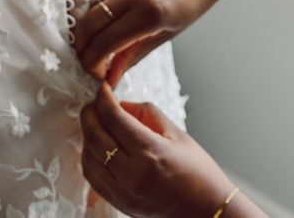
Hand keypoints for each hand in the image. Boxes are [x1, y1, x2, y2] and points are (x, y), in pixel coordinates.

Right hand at [73, 0, 221, 84]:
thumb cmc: (190, 2)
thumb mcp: (166, 34)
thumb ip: (133, 55)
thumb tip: (110, 78)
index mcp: (148, 14)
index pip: (104, 44)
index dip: (92, 64)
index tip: (95, 75)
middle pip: (87, 26)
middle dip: (82, 49)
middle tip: (89, 63)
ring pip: (89, 11)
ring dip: (89, 32)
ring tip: (101, 45)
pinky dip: (98, 14)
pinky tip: (110, 22)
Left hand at [81, 84, 235, 217]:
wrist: (206, 210)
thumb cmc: (198, 172)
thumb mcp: (177, 134)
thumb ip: (147, 113)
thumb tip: (121, 104)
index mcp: (150, 152)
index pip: (114, 118)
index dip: (104, 98)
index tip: (103, 89)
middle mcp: (132, 174)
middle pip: (95, 137)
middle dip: (90, 114)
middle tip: (95, 103)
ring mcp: (123, 192)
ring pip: (88, 157)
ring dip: (87, 136)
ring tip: (97, 123)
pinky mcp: (119, 203)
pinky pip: (93, 177)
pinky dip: (90, 157)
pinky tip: (98, 147)